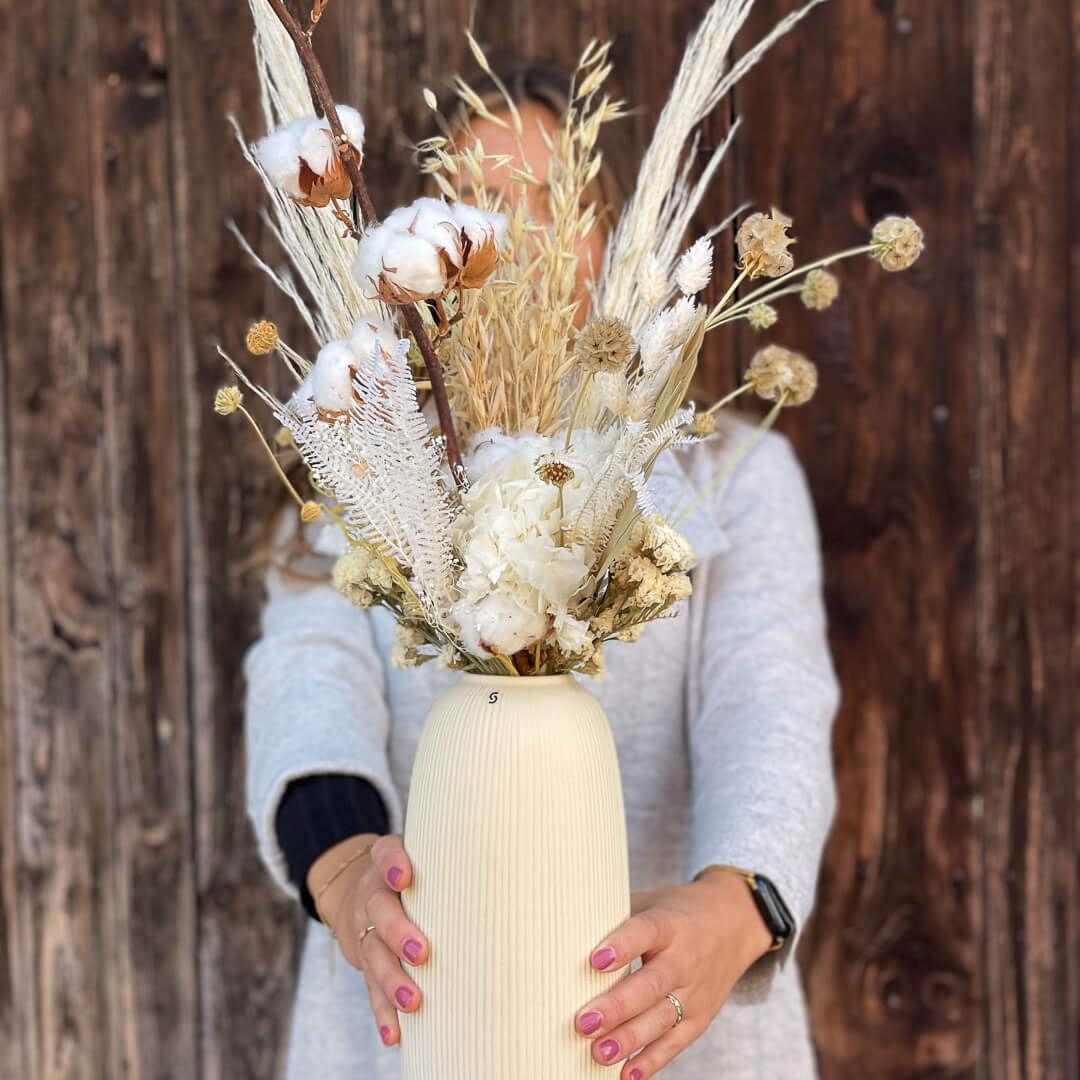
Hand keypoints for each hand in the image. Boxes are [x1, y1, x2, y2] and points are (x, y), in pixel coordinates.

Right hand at [307, 832, 428, 1047]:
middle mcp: (372, 894)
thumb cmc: (412, 876)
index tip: (403, 878)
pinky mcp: (364, 961)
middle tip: (421, 952)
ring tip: (412, 1001)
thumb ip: (449, 865)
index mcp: (386, 863)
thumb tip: (512, 876)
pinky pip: (370, 987)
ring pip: (373, 953)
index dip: (393, 864)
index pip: (386, 854)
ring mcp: (365, 928)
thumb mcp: (421, 859)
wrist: (357, 893)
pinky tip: (394, 1033)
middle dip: (397, 932)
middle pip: (379, 910)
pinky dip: (382, 1011)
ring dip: (391, 980)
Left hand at [573, 869, 773, 1077]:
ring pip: (661, 1019)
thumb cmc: (677, 913)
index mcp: (670, 924)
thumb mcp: (652, 904)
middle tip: (584, 1022)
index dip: (622, 946)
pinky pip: (674, 1043)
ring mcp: (695, 992)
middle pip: (651, 985)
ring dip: (629, 1039)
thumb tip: (564, 931)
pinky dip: (650, 1061)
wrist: (733, 925)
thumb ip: (616, 917)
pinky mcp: (700, 1018)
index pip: (646, 932)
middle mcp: (685, 959)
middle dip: (617, 1006)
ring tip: (599, 1052)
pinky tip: (626, 1074)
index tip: (594, 960)